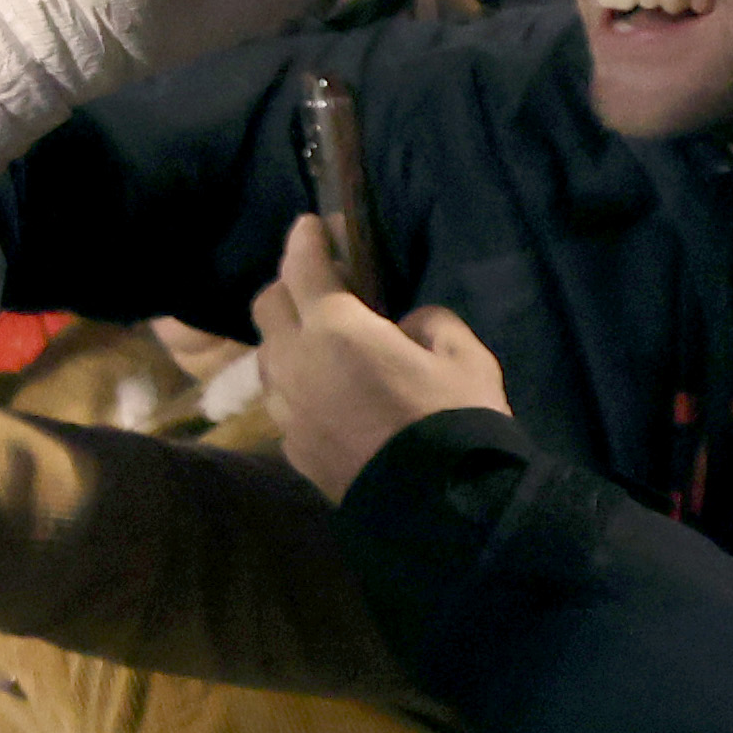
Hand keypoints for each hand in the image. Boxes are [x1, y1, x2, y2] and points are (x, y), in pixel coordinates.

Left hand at [248, 219, 509, 501]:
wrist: (442, 508)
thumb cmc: (457, 421)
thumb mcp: (464, 356)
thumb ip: (430, 323)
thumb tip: (405, 326)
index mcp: (336, 330)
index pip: (303, 269)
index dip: (305, 240)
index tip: (308, 224)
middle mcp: (296, 365)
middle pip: (268, 308)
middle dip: (288, 285)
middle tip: (319, 283)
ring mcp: (287, 411)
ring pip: (268, 357)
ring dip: (287, 338)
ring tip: (320, 339)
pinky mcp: (292, 450)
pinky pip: (283, 402)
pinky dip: (297, 384)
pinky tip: (326, 391)